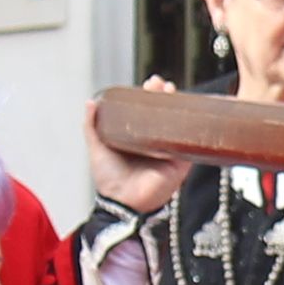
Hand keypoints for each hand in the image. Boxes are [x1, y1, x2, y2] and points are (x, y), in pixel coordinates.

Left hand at [88, 75, 187, 214]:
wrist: (121, 200)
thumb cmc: (109, 178)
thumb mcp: (98, 146)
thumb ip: (92, 125)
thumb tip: (91, 102)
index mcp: (139, 138)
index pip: (149, 112)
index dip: (151, 97)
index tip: (150, 84)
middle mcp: (156, 143)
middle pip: (166, 115)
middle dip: (165, 97)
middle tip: (161, 85)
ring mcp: (170, 152)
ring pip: (179, 125)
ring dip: (180, 108)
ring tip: (172, 92)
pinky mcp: (181, 164)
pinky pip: (190, 145)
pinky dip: (192, 131)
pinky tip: (191, 116)